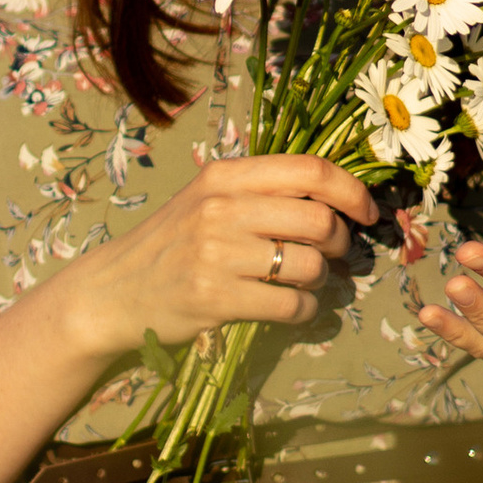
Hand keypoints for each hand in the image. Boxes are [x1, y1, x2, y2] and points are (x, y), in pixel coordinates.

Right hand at [60, 153, 378, 372]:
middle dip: (339, 244)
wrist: (114, 292)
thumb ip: (264, 193)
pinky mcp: (215, 298)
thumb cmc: (174, 244)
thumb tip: (339, 204)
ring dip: (320, 281)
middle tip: (332, 257)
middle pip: (319, 221)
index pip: (310, 171)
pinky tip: (292, 309)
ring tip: (302, 283)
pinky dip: (305, 311)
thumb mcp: (209, 200)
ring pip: (309, 266)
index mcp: (226, 175)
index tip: (367, 213)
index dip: (352, 191)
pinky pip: (291, 305)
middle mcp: (221, 208)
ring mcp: (216, 253)